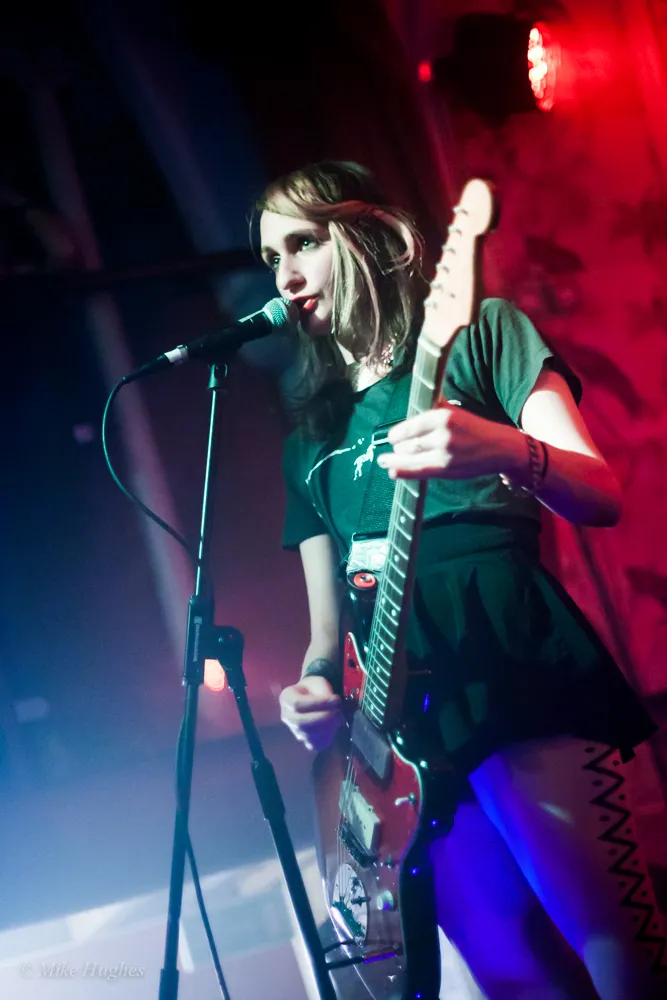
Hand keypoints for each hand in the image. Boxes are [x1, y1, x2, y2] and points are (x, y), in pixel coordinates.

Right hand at [279, 675, 342, 750]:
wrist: (310, 696)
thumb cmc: (314, 688)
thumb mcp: (318, 682)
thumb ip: (324, 692)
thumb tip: (333, 704)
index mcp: (286, 698)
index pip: (297, 704)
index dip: (318, 704)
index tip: (336, 699)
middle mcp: (286, 716)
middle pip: (300, 723)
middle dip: (323, 718)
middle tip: (338, 711)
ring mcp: (294, 730)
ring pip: (307, 735)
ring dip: (327, 728)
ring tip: (338, 717)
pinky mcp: (304, 740)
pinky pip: (314, 745)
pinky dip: (327, 738)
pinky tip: (333, 727)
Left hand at [377, 403, 521, 479]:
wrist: (500, 448)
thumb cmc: (475, 428)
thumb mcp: (456, 412)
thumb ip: (435, 404)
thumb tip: (418, 389)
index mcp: (443, 416)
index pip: (411, 426)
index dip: (397, 433)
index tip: (391, 437)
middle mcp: (443, 434)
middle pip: (408, 443)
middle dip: (398, 447)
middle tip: (394, 449)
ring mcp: (444, 454)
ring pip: (410, 457)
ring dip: (396, 459)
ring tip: (386, 461)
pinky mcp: (447, 469)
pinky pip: (418, 471)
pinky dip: (402, 471)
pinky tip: (392, 471)